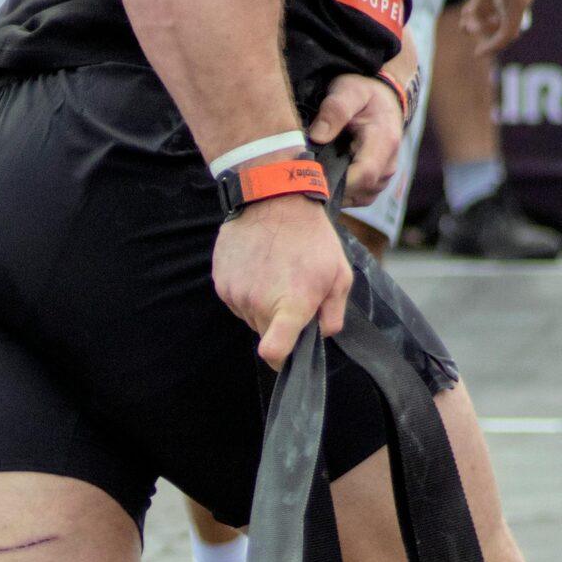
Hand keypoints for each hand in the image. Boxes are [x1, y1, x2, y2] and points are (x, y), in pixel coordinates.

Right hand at [213, 194, 351, 370]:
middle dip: (278, 322)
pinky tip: (258, 267)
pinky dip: (246, 291)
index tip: (285, 358)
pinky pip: (235, 301)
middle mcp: (258, 303)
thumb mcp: (339, 274)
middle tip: (291, 290)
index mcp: (291, 305)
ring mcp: (236, 293)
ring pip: (249, 317)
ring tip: (274, 273)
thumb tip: (321, 335)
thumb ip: (333, 314)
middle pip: (265, 334)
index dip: (280, 361)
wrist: (272, 199)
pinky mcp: (221, 282)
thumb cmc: (310, 237)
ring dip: (261, 305)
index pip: (274, 352)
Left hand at [307, 68, 405, 204]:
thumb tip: (317, 136)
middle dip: (329, 185)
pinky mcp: (375, 185)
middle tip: (301, 174)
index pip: (364, 174)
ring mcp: (383, 178)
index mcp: (384, 142)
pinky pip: (356, 198)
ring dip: (333, 190)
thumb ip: (335, 110)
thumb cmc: (363, 94)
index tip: (308, 174)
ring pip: (356, 198)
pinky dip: (339, 191)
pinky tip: (323, 177)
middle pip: (358, 191)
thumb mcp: (348, 91)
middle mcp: (389, 165)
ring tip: (312, 174)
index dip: (335, 181)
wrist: (382, 100)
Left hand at [460, 0, 541, 58]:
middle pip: (504, 22)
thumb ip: (479, 6)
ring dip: (486, 12)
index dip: (491, 46)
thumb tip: (475, 26)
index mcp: (519, 1)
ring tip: (466, 10)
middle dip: (483, 27)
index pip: (507, 34)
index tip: (477, 53)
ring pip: (504, 7)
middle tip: (463, 26)